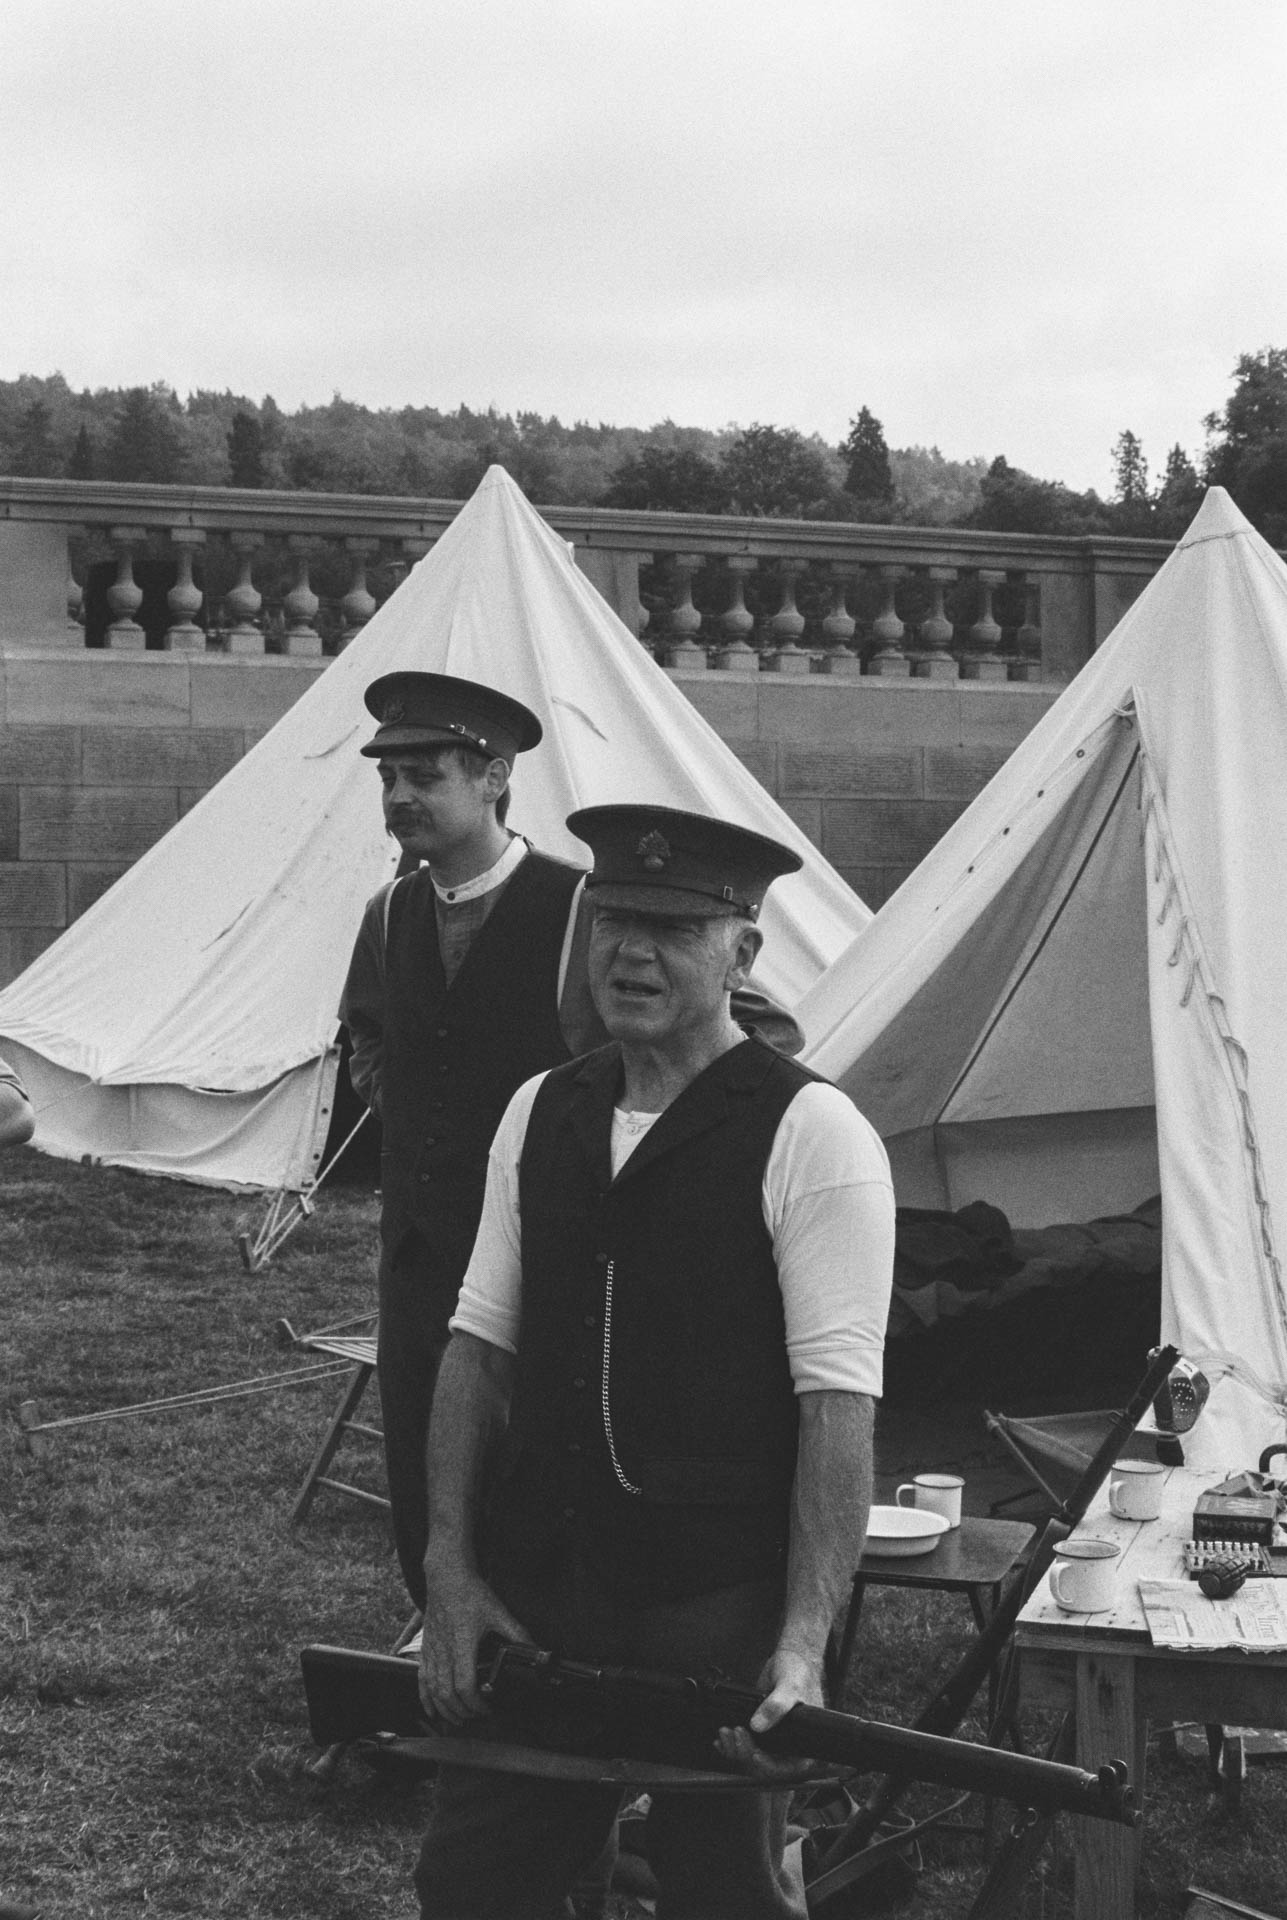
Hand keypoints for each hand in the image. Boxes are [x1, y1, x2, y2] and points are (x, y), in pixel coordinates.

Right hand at [417, 1555, 528, 1725]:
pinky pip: (421, 1679)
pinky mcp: (425, 1649)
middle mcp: (444, 1651)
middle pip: (447, 1693)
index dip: (476, 1703)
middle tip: (476, 1717)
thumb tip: (535, 1648)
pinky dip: (425, 1698)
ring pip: (433, 1690)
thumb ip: (516, 1632)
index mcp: (462, 1644)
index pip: (465, 1685)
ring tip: (458, 1718)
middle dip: (462, 1711)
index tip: (487, 1708)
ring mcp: (432, 1651)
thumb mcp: (498, 1611)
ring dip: (445, 1709)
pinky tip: (431, 1710)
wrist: (446, 1577)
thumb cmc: (470, 1593)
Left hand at [713, 1646, 821, 1779]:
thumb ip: (776, 1705)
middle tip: (735, 1734)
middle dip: (746, 1753)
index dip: (769, 1766)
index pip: (787, 1767)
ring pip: (752, 1756)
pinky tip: (722, 1738)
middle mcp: (789, 1746)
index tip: (755, 1755)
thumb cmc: (798, 1671)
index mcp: (803, 1742)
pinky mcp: (759, 1732)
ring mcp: (773, 1739)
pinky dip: (732, 1744)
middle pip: (765, 1764)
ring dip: (735, 1749)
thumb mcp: (789, 1686)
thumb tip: (758, 1726)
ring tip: (725, 1732)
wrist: (788, 1659)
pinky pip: (745, 1745)